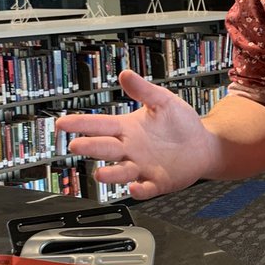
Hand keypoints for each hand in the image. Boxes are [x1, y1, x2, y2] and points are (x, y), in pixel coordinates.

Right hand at [56, 69, 214, 199]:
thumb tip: (126, 74)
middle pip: (105, 148)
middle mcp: (130, 149)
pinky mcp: (157, 182)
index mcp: (127, 129)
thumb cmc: (181, 124)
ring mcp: (142, 167)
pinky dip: (138, 189)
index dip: (80, 124)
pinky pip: (145, 188)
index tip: (62, 123)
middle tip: (75, 147)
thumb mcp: (163, 101)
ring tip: (100, 174)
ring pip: (121, 172)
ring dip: (110, 174)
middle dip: (89, 147)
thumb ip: (144, 90)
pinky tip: (134, 187)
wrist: (202, 145)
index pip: (99, 125)